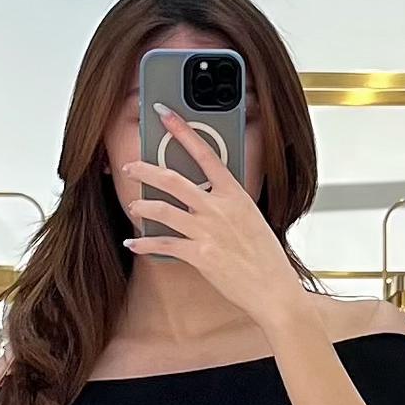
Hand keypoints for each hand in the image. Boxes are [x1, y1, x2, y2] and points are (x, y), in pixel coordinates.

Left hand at [123, 104, 306, 336]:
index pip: (205, 153)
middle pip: (173, 180)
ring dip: (142, 206)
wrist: (274, 289)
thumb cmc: (266, 259)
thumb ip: (229, 205)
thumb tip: (210, 198)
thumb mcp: (252, 219)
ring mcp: (208, 231)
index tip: (165, 114)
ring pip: (163, 209)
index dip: (181, 130)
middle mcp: (219, 208)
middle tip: (130, 167)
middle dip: (146, 171)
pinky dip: (144, 244)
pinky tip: (134, 244)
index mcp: (235, 194)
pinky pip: (164, 245)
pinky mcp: (200, 255)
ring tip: (134, 206)